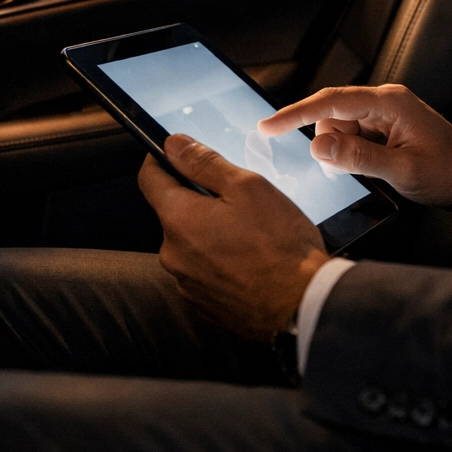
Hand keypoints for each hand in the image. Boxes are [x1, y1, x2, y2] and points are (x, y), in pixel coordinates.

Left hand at [138, 135, 329, 339]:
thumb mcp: (247, 187)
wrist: (302, 307)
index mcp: (178, 219)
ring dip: (209, 234)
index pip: (149, 178)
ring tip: (250, 236)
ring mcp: (186, 283)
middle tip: (237, 202)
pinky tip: (249, 262)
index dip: (161, 159)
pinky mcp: (202, 304)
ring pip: (189, 243)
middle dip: (198, 201)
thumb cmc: (280, 246)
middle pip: (173, 213)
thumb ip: (204, 163)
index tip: (178, 154)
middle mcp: (172, 254)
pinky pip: (202, 272)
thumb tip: (172, 144)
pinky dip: (219, 262)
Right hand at [258, 84, 451, 212]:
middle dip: (333, 145)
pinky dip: (354, 155)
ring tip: (379, 170)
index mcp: (388, 103)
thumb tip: (317, 145)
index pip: (330, 103)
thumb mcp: (403, 170)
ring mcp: (384, 114)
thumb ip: (358, 158)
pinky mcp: (385, 128)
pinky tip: (377, 167)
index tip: (267, 126)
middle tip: (360, 171)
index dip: (295, 114)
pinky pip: (353, 138)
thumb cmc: (449, 172)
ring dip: (346, 153)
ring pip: (340, 130)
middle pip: (332, 117)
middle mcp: (384, 101)